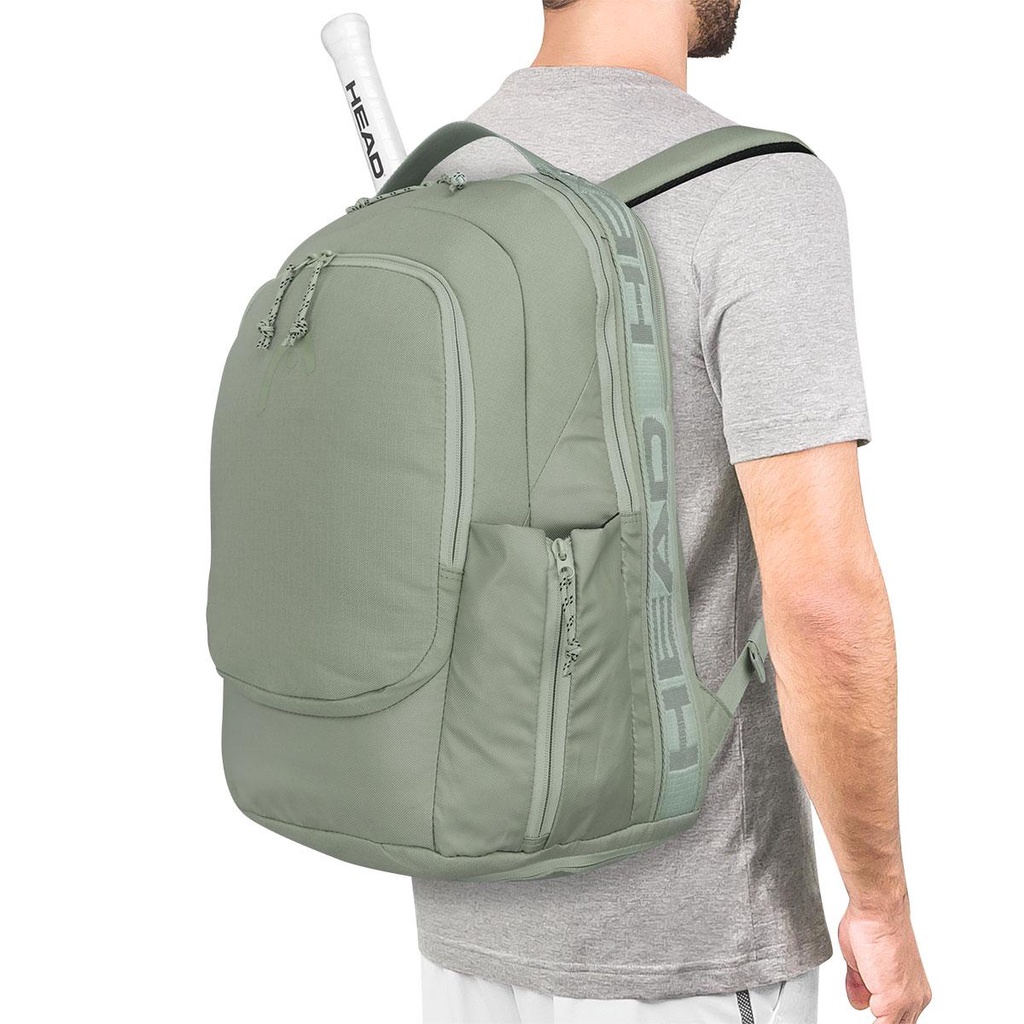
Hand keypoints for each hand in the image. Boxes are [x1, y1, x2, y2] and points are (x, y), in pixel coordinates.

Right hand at [838, 899, 930, 1022]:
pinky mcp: (893, 1001)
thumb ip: (861, 985)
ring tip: (862, 1001)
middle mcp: (915, 997)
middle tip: (867, 1004)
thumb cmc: (872, 925)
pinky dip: (872, 1023)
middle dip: (882, 1019)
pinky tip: (862, 1007)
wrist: (878, 911)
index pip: (901, 1018)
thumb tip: (859, 1001)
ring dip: (877, 1020)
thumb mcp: (860, 961)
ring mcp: (906, 1001)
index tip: (871, 1008)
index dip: (882, 1016)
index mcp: (912, 987)